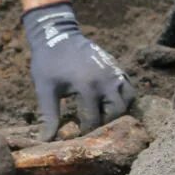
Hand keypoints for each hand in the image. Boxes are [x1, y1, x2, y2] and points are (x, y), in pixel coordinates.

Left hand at [23, 2, 134, 139]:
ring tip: (102, 115)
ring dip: (119, 110)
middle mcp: (106, 80)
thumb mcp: (45, 89)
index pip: (94, 120)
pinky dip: (124, 97)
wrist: (58, 34)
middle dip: (106, 123)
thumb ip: (49, 116)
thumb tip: (46, 140)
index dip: (86, 132)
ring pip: (129, 99)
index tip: (78, 137)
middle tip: (92, 128)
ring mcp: (115, 72)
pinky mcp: (117, 67)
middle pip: (118, 112)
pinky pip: (130, 86)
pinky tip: (109, 102)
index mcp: (87, 86)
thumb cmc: (48, 62)